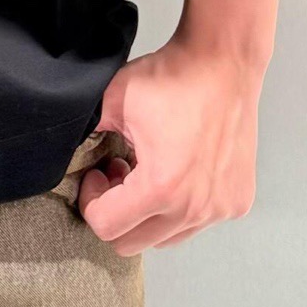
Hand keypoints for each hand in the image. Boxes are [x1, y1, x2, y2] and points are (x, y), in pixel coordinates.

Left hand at [76, 35, 261, 253]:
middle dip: (116, 211)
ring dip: (148, 212)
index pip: (105, 227)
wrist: (223, 63)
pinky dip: (180, 206)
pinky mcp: (237, 203)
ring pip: (164, 238)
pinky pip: (196, 223)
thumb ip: (86, 131)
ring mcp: (219, 209)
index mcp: (160, 188)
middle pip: (131, 243)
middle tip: (119, 171)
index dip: (90, 200)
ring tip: (147, 171)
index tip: (98, 171)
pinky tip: (177, 169)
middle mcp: (193, 208)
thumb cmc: (170, 78)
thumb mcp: (113, 100)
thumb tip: (69, 152)